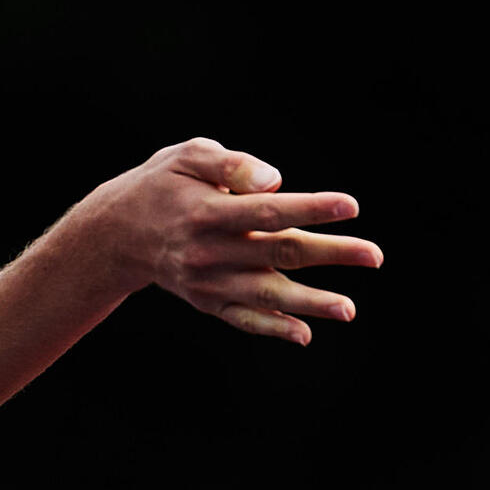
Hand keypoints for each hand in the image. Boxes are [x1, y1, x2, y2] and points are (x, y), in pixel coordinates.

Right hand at [78, 138, 380, 343]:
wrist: (115, 235)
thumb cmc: (161, 184)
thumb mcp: (188, 156)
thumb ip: (231, 164)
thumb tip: (275, 181)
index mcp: (206, 213)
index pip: (267, 211)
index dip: (310, 208)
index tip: (350, 206)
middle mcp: (207, 253)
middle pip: (277, 253)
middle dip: (330, 254)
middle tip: (374, 255)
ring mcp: (207, 283)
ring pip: (265, 293)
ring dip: (309, 302)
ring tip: (348, 309)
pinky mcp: (206, 301)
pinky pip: (242, 318)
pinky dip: (272, 327)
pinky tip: (304, 333)